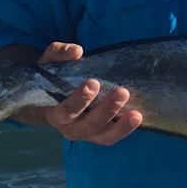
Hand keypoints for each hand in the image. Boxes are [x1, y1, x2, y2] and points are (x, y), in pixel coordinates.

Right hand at [12, 42, 142, 145]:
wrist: (49, 99)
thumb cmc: (51, 78)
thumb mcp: (48, 63)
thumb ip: (58, 54)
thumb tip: (77, 50)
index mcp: (55, 113)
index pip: (66, 111)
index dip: (80, 100)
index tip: (94, 82)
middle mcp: (70, 128)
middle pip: (89, 125)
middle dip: (107, 109)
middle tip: (122, 92)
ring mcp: (86, 133)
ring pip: (104, 136)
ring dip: (120, 126)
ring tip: (136, 114)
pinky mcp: (99, 135)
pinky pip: (112, 137)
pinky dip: (125, 130)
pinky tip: (138, 118)